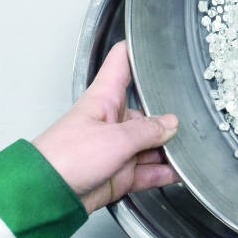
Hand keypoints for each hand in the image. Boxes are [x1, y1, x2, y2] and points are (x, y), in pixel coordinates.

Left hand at [32, 40, 179, 214]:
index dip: (136, 50)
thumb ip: (148, 131)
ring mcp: (114, 148)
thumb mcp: (115, 139)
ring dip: (167, 149)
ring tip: (189, 150)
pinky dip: (161, 172)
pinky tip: (177, 172)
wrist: (47, 196)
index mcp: (103, 100)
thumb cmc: (65, 159)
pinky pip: (145, 171)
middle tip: (189, 120)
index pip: (120, 64)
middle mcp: (110, 121)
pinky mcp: (117, 173)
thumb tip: (170, 124)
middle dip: (166, 117)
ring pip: (149, 144)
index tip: (154, 42)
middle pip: (144, 111)